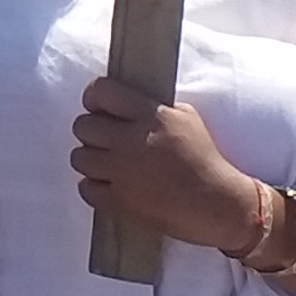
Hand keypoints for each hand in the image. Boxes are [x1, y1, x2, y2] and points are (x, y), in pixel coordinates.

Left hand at [67, 77, 270, 255]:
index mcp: (151, 116)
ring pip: (78, 158)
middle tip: (105, 140)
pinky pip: (85, 188)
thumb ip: (153, 107)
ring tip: (107, 164)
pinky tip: (110, 186)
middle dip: (91, 131)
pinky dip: (94, 188)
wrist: (217, 203)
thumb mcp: (186, 118)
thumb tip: (123, 102)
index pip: (102, 92)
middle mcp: (131, 141)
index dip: (94, 97)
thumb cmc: (205, 159)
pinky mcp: (120, 202)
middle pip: (82, 125)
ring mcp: (123, 173)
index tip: (98, 106)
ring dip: (91, 160)